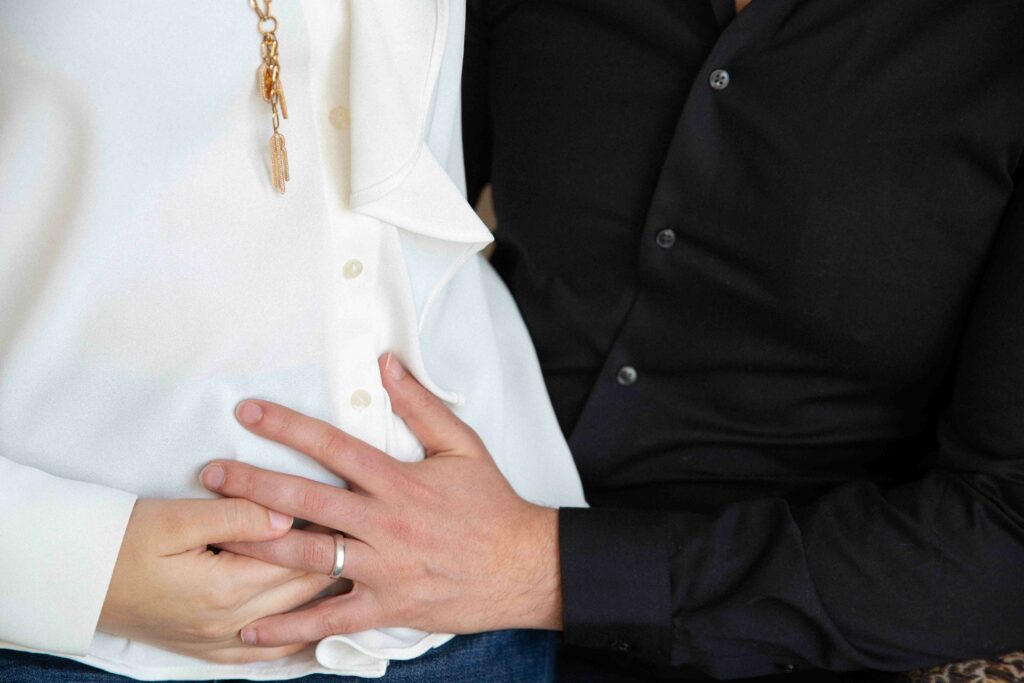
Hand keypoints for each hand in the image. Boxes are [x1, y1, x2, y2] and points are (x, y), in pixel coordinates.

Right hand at [98, 498, 337, 662]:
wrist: (78, 578)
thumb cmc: (124, 540)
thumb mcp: (176, 518)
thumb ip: (236, 515)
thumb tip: (285, 514)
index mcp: (226, 586)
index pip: (298, 557)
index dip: (327, 530)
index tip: (349, 508)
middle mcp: (230, 621)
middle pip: (303, 591)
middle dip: (333, 560)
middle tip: (358, 534)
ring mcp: (218, 640)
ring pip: (292, 621)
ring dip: (321, 596)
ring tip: (350, 568)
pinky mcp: (207, 649)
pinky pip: (266, 651)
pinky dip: (295, 636)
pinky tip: (314, 625)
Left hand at [200, 354, 561, 647]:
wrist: (524, 566)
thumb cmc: (492, 505)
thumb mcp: (463, 445)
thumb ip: (420, 405)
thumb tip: (385, 365)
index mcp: (399, 481)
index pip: (334, 447)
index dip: (288, 426)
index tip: (249, 412)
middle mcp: (384, 523)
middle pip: (306, 499)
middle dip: (252, 484)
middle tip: (210, 473)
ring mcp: (383, 568)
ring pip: (307, 556)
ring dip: (256, 545)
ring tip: (214, 535)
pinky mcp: (386, 606)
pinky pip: (330, 619)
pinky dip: (289, 626)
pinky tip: (249, 628)